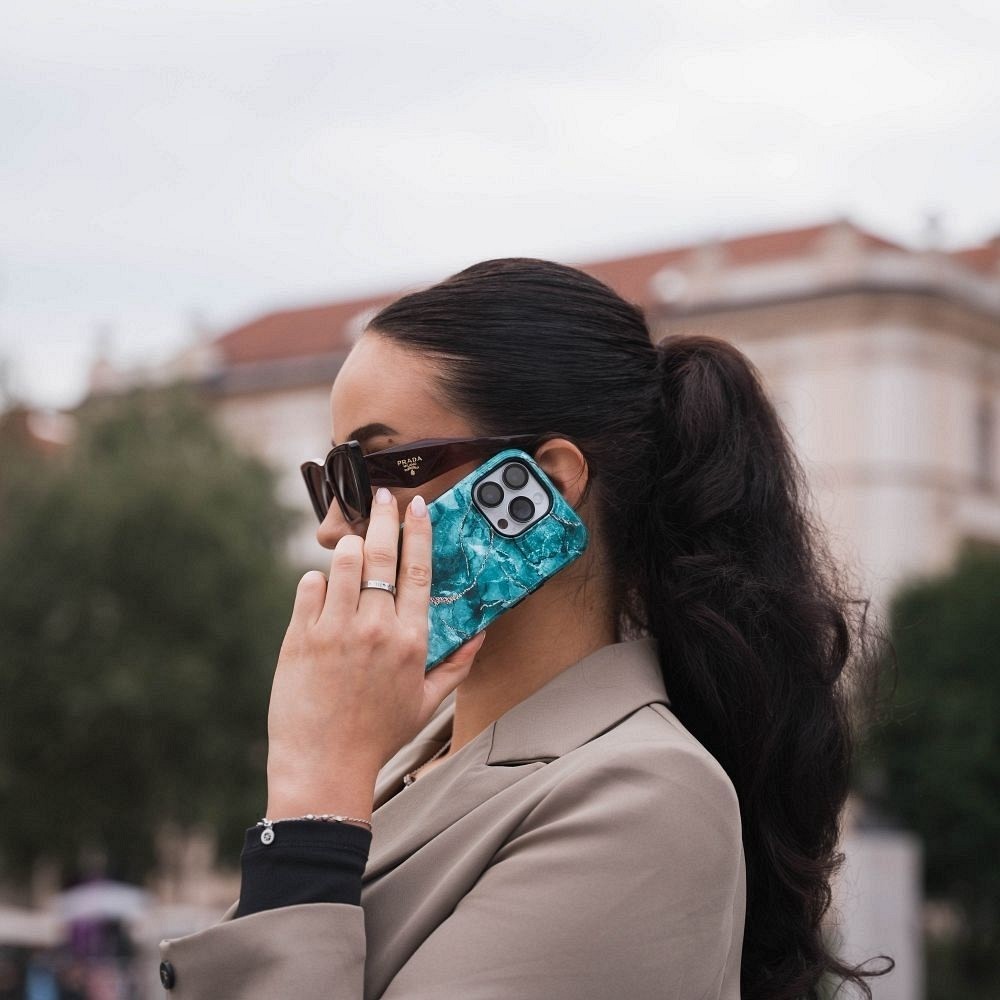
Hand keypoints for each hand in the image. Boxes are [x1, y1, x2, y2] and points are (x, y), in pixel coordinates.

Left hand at [265, 489, 484, 819]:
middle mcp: (376, 628)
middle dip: (384, 517)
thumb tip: (480, 634)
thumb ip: (457, 666)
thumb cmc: (378, 735)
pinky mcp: (300, 636)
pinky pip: (309, 587)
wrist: (324, 765)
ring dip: (350, 547)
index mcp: (411, 640)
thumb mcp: (426, 704)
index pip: (420, 571)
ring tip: (353, 546)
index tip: (418, 507)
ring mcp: (336, 630)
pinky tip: (322, 589)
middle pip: (382, 555)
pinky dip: (316, 581)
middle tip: (383, 497)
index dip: (419, 532)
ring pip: (345, 562)